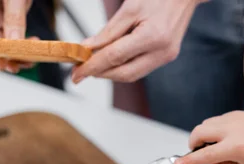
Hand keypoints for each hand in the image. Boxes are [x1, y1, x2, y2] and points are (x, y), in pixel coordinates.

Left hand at [72, 0, 203, 83]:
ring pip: (133, 74)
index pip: (115, 57)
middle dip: (100, 73)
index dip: (93, 66)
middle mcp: (162, 52)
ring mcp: (166, 57)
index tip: (77, 73)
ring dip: (111, 72)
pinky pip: (141, 69)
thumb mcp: (130, 8)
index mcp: (153, 37)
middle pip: (125, 73)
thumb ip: (109, 31)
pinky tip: (112, 61)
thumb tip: (88, 48)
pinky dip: (124, 67)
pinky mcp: (166, 57)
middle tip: (80, 71)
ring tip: (94, 65)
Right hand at [173, 111, 243, 163]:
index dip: (189, 161)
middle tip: (199, 153)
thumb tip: (207, 160)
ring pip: (205, 124)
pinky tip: (227, 138)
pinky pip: (216, 121)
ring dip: (203, 136)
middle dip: (193, 143)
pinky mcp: (235, 113)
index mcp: (235, 147)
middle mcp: (232, 130)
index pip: (205, 155)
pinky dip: (214, 130)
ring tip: (217, 147)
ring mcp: (233, 118)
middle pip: (198, 132)